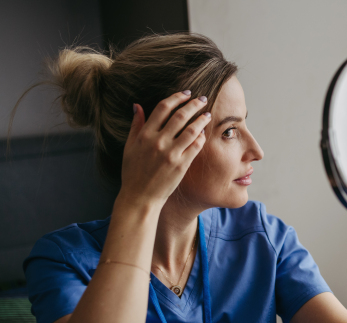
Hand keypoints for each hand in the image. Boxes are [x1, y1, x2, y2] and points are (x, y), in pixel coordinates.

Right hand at [119, 91, 210, 206]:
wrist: (140, 197)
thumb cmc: (133, 172)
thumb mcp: (129, 147)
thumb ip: (135, 125)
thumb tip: (137, 105)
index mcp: (145, 135)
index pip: (163, 108)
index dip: (176, 97)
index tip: (186, 93)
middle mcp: (158, 142)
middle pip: (180, 115)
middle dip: (193, 104)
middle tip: (202, 99)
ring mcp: (170, 154)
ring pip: (191, 130)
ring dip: (201, 119)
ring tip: (207, 114)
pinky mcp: (181, 165)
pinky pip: (195, 146)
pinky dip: (201, 137)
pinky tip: (204, 133)